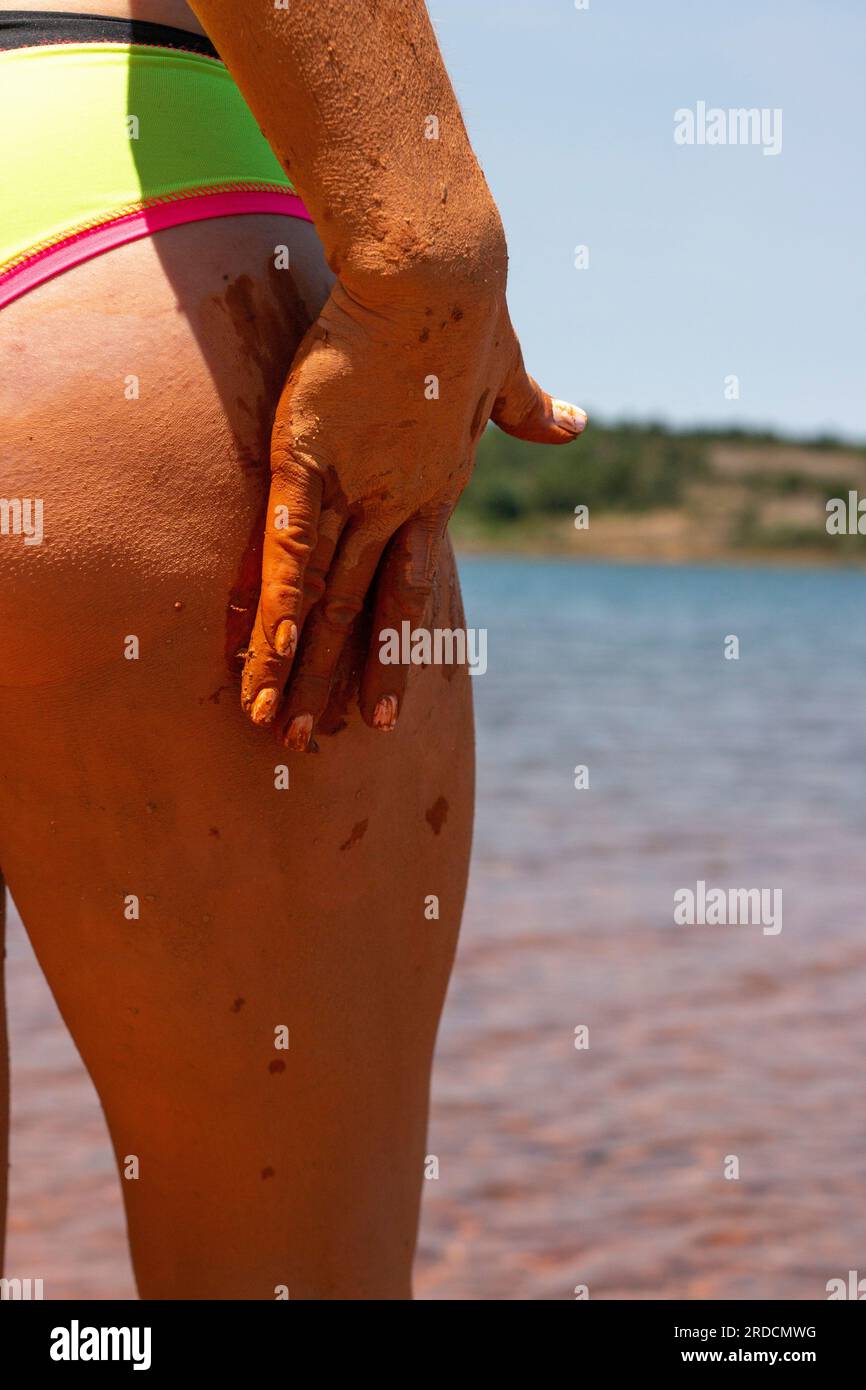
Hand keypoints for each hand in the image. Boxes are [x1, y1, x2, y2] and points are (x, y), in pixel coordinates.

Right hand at [240, 271, 586, 747]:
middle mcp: (401, 507)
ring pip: (326, 600)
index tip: (382, 704)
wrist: (441, 270)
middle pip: (366, 611)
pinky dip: (279, 608)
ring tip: (282, 729)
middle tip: (325, 742)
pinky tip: (266, 660)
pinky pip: (292, 552)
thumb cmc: (470, 309)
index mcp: (437, 491)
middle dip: (343, 681)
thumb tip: (576, 423)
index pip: (407, 586)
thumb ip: (532, 410)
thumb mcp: (506, 371)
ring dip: (300, 669)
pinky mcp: (310, 463)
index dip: (392, 648)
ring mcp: (358, 491)